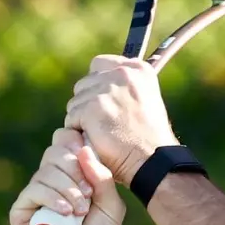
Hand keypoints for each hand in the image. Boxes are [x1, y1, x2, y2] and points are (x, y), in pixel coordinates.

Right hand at [9, 128, 125, 224]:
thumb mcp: (111, 208)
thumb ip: (102, 178)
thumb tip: (84, 149)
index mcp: (74, 176)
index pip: (70, 144)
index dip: (80, 149)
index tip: (94, 173)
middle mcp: (52, 181)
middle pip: (57, 151)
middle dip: (76, 170)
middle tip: (88, 195)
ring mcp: (36, 194)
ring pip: (46, 170)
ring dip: (67, 188)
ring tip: (79, 211)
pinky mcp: (22, 209)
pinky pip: (34, 189)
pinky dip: (52, 197)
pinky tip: (65, 212)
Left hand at [64, 56, 178, 185]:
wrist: (152, 160)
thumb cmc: (149, 139)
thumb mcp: (146, 100)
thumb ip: (125, 87)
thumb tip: (98, 81)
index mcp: (138, 69)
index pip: (99, 64)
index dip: (96, 84)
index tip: (103, 102)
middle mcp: (121, 74)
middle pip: (84, 83)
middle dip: (88, 104)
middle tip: (106, 124)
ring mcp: (105, 90)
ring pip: (75, 102)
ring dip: (83, 119)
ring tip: (104, 133)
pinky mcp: (91, 108)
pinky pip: (72, 118)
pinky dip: (79, 132)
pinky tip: (97, 140)